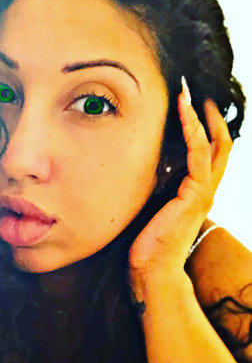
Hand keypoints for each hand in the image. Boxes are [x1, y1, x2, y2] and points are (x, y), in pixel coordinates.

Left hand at [128, 78, 232, 279]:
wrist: (152, 268)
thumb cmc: (148, 243)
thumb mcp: (152, 207)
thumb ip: (156, 187)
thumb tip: (142, 166)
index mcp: (195, 193)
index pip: (209, 154)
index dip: (204, 129)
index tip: (190, 107)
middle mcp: (205, 190)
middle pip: (221, 145)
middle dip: (212, 117)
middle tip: (199, 93)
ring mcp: (204, 192)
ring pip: (214, 144)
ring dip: (202, 116)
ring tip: (190, 93)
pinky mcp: (196, 193)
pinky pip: (199, 153)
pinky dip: (193, 129)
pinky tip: (184, 110)